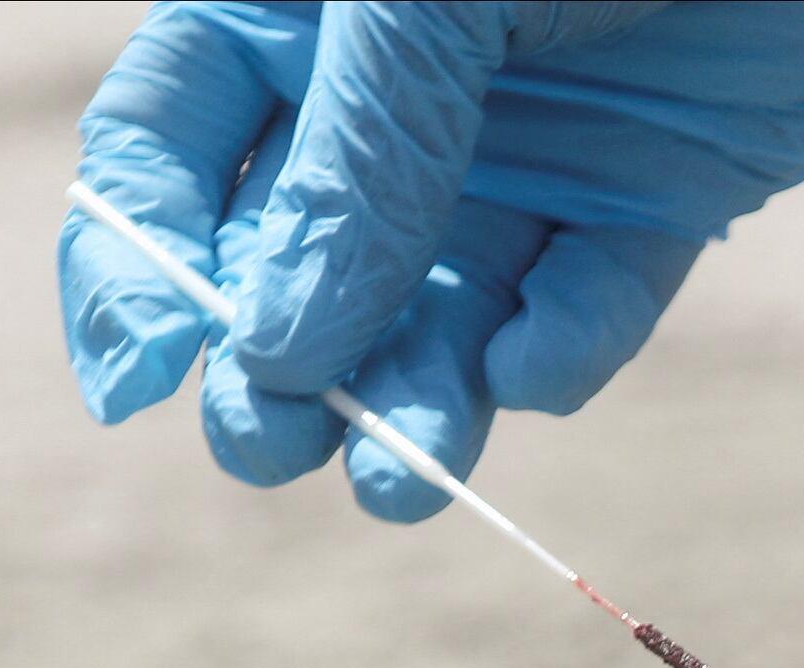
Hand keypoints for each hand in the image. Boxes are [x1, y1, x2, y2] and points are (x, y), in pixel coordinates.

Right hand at [60, 0, 803, 517]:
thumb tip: (277, 344)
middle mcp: (402, 94)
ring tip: (406, 485)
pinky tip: (532, 365)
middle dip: (278, 368)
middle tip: (273, 449)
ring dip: (417, 400)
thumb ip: (356, 156)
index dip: (138, 266)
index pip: (167, 154)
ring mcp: (534, 147)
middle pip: (298, 261)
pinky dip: (564, 345)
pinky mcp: (665, 189)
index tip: (143, 380)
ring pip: (449, 309)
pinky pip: (595, 298)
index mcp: (295, 17)